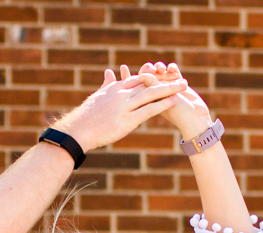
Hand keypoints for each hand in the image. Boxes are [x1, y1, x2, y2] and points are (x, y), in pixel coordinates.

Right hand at [54, 69, 185, 152]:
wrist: (79, 130)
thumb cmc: (87, 116)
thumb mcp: (98, 96)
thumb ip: (106, 83)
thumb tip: (109, 71)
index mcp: (116, 88)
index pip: (138, 78)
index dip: (154, 77)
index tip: (167, 75)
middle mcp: (122, 94)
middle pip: (148, 84)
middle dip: (166, 81)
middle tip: (182, 79)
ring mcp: (125, 107)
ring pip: (151, 94)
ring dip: (169, 90)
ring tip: (183, 87)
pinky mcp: (127, 120)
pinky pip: (148, 110)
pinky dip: (162, 105)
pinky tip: (173, 102)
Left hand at [130, 62, 212, 141]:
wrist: (197, 119)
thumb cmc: (177, 113)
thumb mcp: (163, 100)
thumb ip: (153, 86)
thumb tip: (140, 75)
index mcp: (147, 99)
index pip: (136, 84)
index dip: (133, 76)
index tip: (134, 71)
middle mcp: (156, 93)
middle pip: (148, 75)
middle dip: (150, 69)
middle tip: (153, 69)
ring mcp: (167, 88)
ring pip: (160, 72)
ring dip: (160, 67)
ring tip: (163, 69)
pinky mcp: (178, 84)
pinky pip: (173, 72)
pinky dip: (172, 68)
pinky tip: (173, 69)